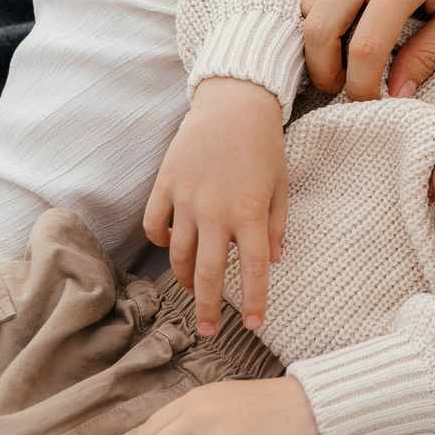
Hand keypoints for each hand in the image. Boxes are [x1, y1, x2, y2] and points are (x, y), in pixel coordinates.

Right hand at [142, 77, 286, 334]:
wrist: (235, 104)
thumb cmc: (264, 146)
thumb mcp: (280, 186)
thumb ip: (275, 225)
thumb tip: (272, 260)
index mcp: (250, 213)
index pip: (252, 270)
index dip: (253, 301)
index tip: (252, 325)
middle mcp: (216, 211)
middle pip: (206, 274)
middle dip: (207, 308)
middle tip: (208, 331)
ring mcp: (187, 198)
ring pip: (177, 255)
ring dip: (184, 279)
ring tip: (192, 291)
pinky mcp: (166, 184)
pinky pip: (154, 223)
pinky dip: (160, 240)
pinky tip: (171, 246)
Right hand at [297, 0, 434, 101]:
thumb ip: (430, 52)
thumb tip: (396, 95)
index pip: (366, 45)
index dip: (363, 86)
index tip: (373, 103)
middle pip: (318, 26)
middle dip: (325, 70)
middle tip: (345, 89)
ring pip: (307, 4)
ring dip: (318, 40)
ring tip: (346, 58)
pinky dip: (317, 9)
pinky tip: (344, 23)